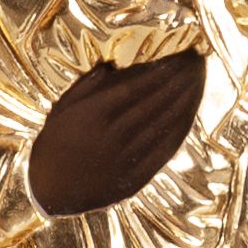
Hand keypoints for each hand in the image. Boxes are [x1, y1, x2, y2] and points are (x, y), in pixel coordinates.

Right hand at [28, 49, 206, 214]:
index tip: (178, 57)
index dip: (161, 71)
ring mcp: (125, 158)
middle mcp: (112, 134)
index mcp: (93, 114)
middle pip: (154, 102)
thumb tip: (112, 63)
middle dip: (179, 80)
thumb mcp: (63, 108)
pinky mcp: (134, 178)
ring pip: (162, 124)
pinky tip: (188, 115)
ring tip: (197, 83)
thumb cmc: (55, 143)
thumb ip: (87, 84)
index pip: (137, 86)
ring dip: (184, 101)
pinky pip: (162, 151)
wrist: (50, 190)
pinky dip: (178, 131)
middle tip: (196, 62)